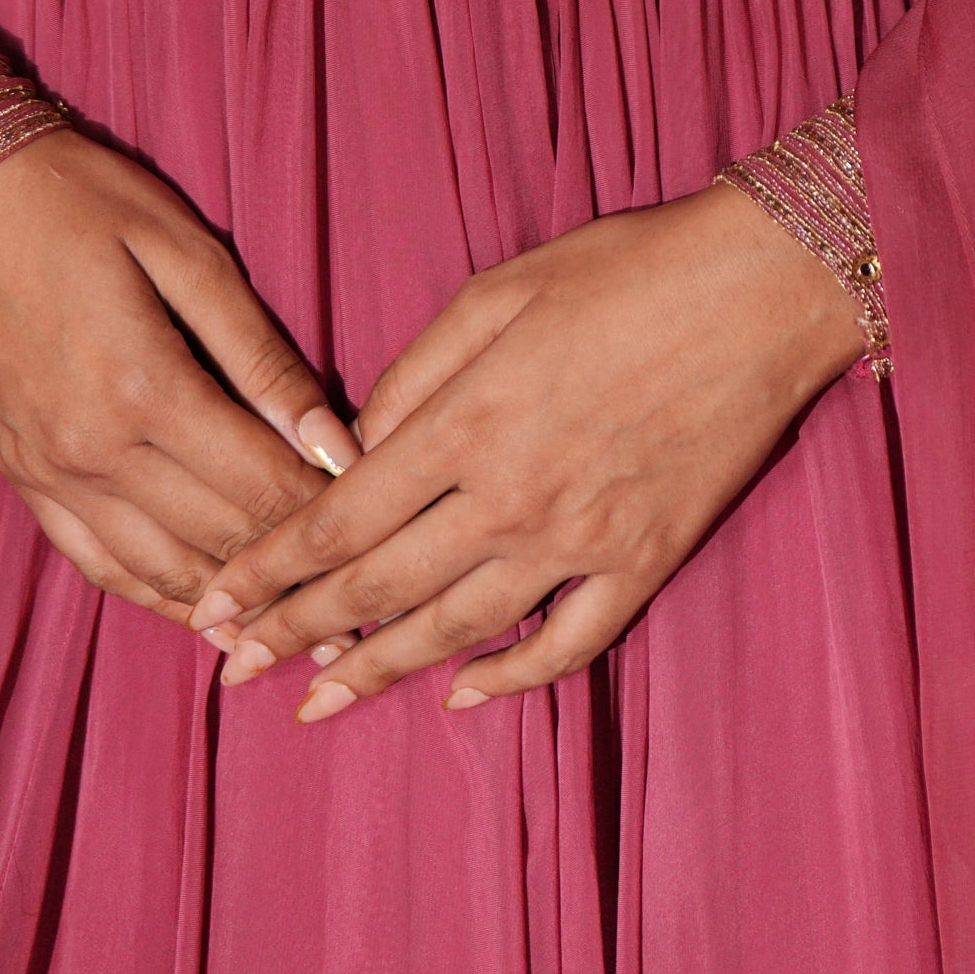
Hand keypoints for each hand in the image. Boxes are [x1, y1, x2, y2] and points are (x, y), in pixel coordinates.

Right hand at [0, 124, 356, 622]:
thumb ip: (261, 356)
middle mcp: (93, 451)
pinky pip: (97, 565)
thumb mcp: (186, 252)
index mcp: (144, 388)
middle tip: (358, 604)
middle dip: (294, 572)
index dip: (327, 515)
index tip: (380, 531)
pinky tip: (204, 615)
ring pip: (160, 571)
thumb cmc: (82, 200)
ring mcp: (49, 474)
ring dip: (232, 604)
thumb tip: (332, 442)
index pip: (261, 485)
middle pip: (219, 539)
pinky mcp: (21, 478)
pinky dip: (158, 596)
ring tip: (296, 627)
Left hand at [188, 181, 863, 714]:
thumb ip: (415, 373)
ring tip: (317, 704)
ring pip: (456, 631)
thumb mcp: (498, 290)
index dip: (269, 569)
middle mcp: (511, 498)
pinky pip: (565, 647)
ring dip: (377, 673)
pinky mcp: (643, 561)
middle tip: (233, 673)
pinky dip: (509, 680)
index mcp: (466, 422)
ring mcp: (580, 540)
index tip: (214, 604)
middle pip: (379, 587)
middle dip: (295, 634)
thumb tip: (354, 445)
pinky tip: (462, 695)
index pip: (339, 519)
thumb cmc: (625, 268)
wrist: (760, 286)